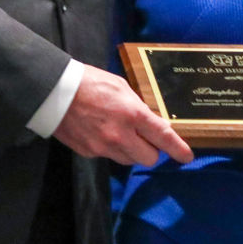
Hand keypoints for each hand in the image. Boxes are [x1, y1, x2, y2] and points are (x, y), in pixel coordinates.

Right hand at [53, 66, 193, 166]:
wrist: (55, 92)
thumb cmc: (91, 83)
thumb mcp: (122, 88)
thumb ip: (138, 107)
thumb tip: (150, 122)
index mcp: (132, 114)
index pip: (162, 137)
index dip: (178, 149)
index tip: (186, 156)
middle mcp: (120, 135)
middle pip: (148, 158)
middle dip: (151, 150)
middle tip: (146, 139)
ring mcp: (103, 147)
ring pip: (129, 160)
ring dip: (131, 151)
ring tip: (121, 133)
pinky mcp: (89, 152)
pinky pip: (108, 156)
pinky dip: (111, 149)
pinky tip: (102, 133)